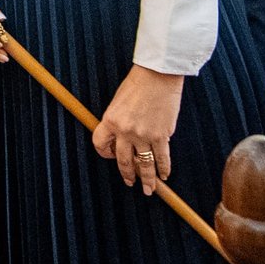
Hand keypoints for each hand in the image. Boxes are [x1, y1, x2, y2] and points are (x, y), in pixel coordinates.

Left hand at [93, 65, 183, 194]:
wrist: (159, 74)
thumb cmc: (138, 83)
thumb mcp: (118, 101)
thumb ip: (118, 121)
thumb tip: (123, 140)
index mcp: (110, 120)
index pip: (100, 145)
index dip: (105, 153)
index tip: (111, 156)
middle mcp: (125, 131)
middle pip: (123, 161)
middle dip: (127, 174)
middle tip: (130, 182)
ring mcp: (144, 135)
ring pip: (144, 165)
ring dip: (147, 180)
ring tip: (148, 189)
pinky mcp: (161, 135)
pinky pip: (162, 158)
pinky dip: (164, 168)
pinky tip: (164, 175)